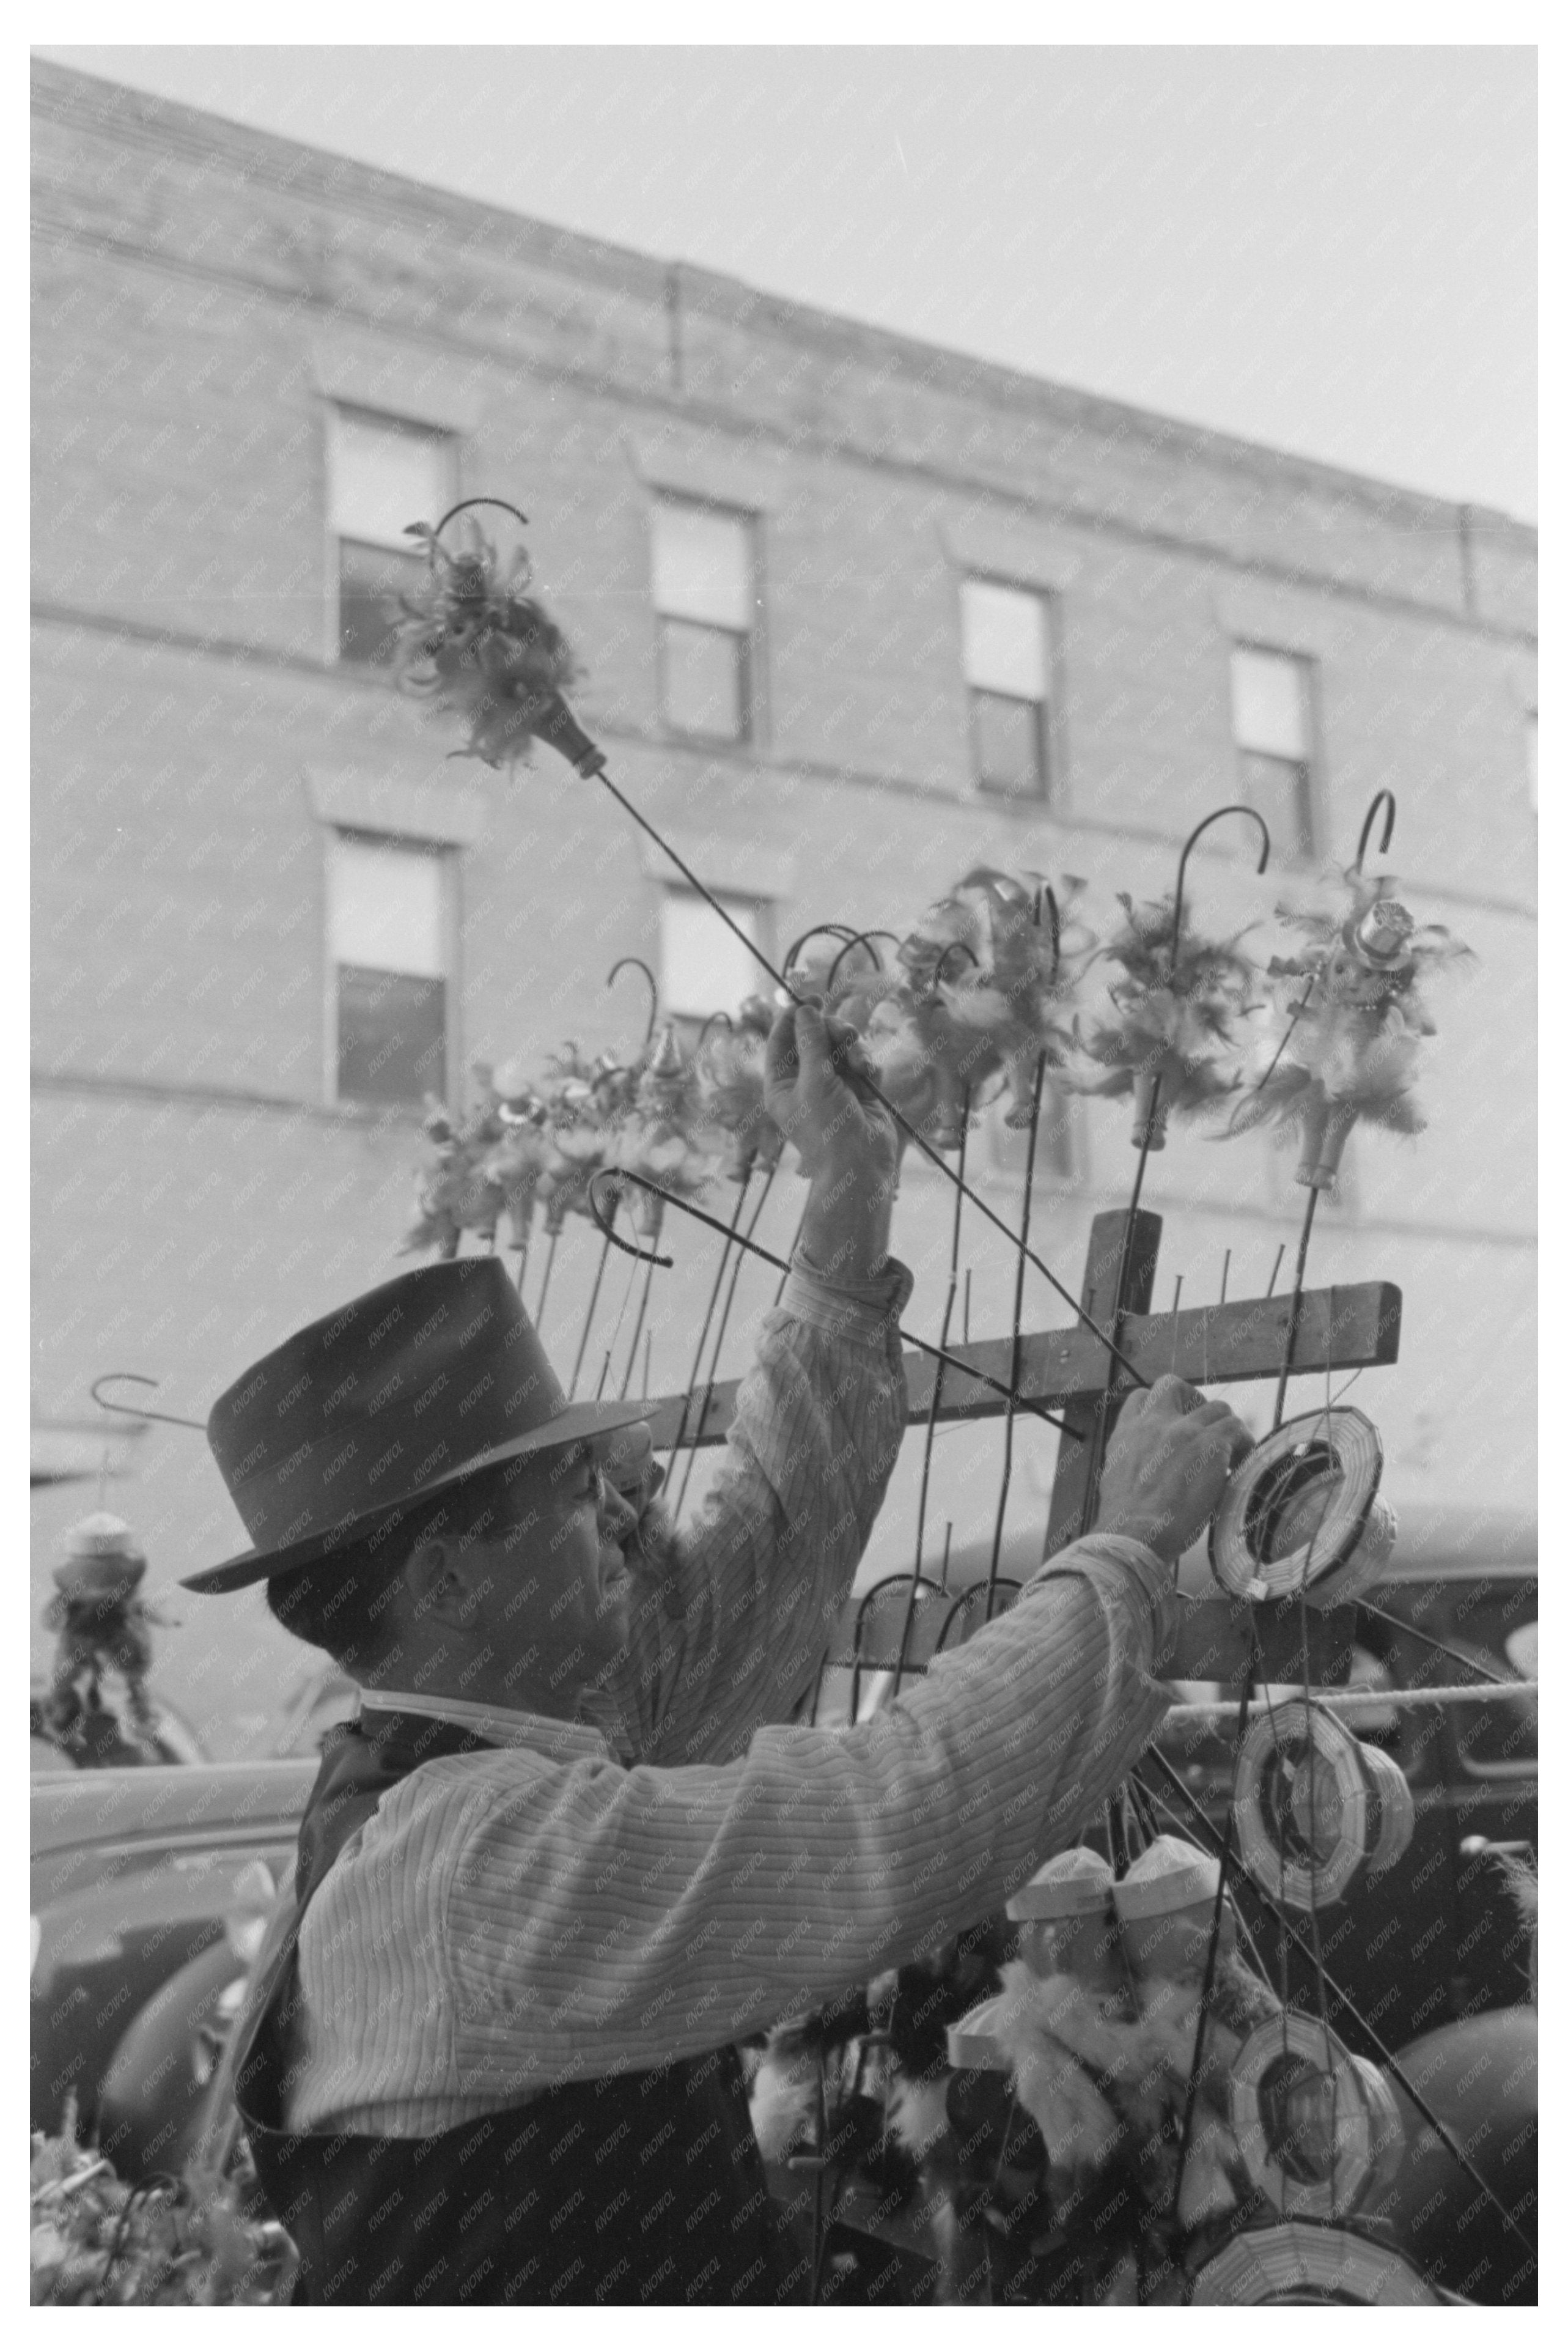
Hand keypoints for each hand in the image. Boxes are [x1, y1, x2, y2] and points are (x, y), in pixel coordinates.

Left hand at [764, 1002, 894, 1174]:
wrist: (861, 1164)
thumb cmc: (829, 1129)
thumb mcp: (815, 1081)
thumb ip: (810, 1043)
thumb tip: (804, 1010)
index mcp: (782, 1083)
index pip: (781, 1041)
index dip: (794, 1017)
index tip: (811, 998)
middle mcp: (805, 1081)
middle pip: (814, 1037)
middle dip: (832, 1032)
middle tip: (845, 1035)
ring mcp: (833, 1085)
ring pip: (841, 1046)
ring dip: (852, 1049)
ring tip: (860, 1065)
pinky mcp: (859, 1089)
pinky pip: (861, 1061)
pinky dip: (867, 1064)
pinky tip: (870, 1076)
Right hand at [1094, 1375, 1251, 1564]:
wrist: (1135, 1534)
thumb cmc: (1125, 1523)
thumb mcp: (1116, 1483)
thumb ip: (1134, 1463)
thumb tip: (1151, 1473)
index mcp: (1126, 1434)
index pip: (1140, 1398)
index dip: (1162, 1407)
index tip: (1175, 1427)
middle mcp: (1154, 1423)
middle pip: (1172, 1384)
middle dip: (1192, 1401)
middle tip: (1204, 1430)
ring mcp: (1184, 1431)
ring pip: (1218, 1407)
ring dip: (1225, 1428)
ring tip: (1230, 1456)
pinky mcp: (1211, 1445)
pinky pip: (1237, 1430)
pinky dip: (1243, 1445)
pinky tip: (1239, 1467)